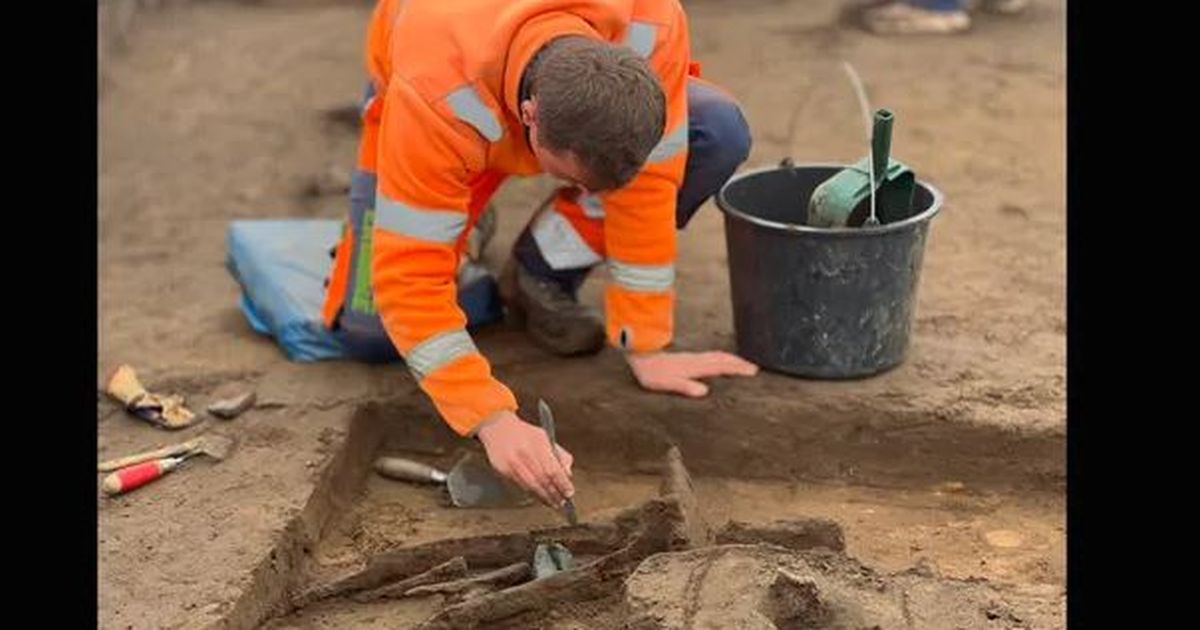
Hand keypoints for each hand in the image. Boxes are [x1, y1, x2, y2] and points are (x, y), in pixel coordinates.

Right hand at [476, 410, 574, 507]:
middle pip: (543, 480)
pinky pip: (521, 485)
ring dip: (544, 497)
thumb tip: (567, 474)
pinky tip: (539, 497)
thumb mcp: (545, 437)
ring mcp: (512, 463)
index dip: (562, 483)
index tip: (569, 492)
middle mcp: (524, 454)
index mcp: (537, 443)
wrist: (497, 427)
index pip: (553, 469)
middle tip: (563, 502)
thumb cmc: (524, 433)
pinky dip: (532, 493)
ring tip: (553, 503)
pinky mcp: (503, 470)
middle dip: (554, 493)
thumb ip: (559, 454)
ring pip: (531, 486)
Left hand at [626, 351, 758, 396]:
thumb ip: (685, 387)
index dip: (737, 369)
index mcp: (695, 368)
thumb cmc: (653, 373)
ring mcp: (693, 358)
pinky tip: (721, 362)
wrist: (641, 356)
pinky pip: (711, 356)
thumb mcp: (667, 384)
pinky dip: (721, 358)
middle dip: (739, 363)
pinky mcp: (689, 359)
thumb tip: (704, 391)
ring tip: (743, 365)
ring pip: (717, 356)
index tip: (752, 372)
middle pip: (723, 359)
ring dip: (732, 359)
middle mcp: (697, 361)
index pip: (721, 367)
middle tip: (754, 368)